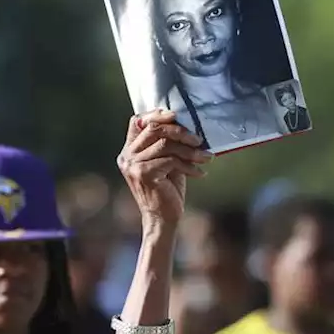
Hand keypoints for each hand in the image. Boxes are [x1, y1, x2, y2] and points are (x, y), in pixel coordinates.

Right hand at [116, 109, 213, 225]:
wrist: (163, 219)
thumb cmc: (167, 190)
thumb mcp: (167, 162)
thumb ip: (169, 144)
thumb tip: (188, 125)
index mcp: (130, 150)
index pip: (137, 121)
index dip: (156, 114)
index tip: (177, 115)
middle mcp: (127, 155)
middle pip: (154, 129)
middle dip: (180, 131)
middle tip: (199, 140)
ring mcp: (133, 165)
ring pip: (165, 144)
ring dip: (190, 150)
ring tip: (206, 157)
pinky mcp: (143, 174)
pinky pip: (171, 160)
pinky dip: (189, 166)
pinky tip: (200, 173)